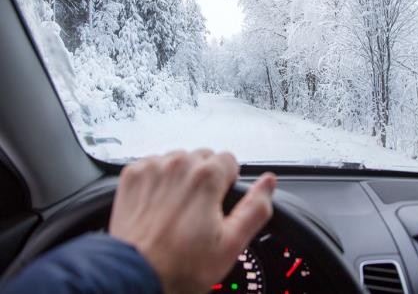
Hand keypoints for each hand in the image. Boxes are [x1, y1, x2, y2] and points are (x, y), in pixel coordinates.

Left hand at [109, 150, 275, 293]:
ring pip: (179, 159)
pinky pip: (155, 164)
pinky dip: (159, 179)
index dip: (227, 183)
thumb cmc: (181, 265)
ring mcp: (153, 167)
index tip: (218, 203)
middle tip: (198, 210)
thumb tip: (268, 183)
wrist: (135, 274)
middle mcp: (179, 164)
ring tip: (177, 208)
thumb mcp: (231, 244)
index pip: (229, 160)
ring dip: (182, 176)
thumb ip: (255, 208)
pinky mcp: (133, 174)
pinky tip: (159, 203)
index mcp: (207, 176)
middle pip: (204, 158)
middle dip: (206, 178)